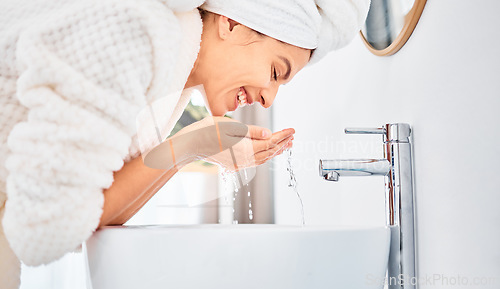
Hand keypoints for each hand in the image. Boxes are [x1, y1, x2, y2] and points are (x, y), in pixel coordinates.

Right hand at [143, 117, 293, 170]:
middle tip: (293, 137)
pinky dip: (264, 156)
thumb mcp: (231, 125)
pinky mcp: (233, 164)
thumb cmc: (207, 131)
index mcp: (247, 149)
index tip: (293, 130)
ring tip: (285, 145)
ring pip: (263, 158)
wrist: (190, 145)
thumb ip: (252, 131)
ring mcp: (239, 164)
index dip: (283, 136)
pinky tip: (266, 152)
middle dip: (282, 144)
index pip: (271, 142)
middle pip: (269, 152)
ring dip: (275, 151)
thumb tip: (270, 134)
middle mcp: (245, 159)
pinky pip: (254, 161)